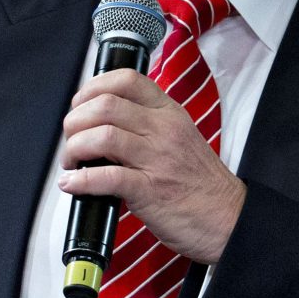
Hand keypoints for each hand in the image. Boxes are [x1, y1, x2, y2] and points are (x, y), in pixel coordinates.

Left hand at [58, 68, 245, 264]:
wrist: (228, 217)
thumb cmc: (200, 182)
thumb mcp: (179, 137)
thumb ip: (147, 124)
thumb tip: (102, 123)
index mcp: (169, 113)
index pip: (127, 80)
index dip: (93, 88)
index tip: (80, 104)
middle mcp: (163, 130)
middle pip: (106, 105)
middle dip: (75, 121)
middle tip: (71, 138)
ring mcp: (157, 159)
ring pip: (102, 137)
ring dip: (75, 148)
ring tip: (71, 162)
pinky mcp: (150, 191)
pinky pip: (107, 177)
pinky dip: (81, 180)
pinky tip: (72, 184)